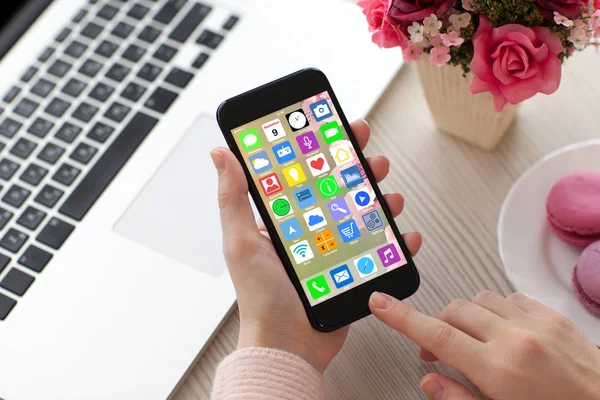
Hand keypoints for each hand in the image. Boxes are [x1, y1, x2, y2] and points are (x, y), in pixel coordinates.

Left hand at [211, 120, 422, 372]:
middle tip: (371, 157)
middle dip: (359, 171)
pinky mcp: (353, 272)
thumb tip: (221, 153)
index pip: (304, 175)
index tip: (336, 127)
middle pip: (339, 191)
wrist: (287, 345)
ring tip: (392, 197)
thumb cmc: (259, 297)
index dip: (322, 150)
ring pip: (363, 216)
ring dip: (381, 202)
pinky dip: (396, 243)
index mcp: (283, 220)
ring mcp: (334, 251)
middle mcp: (309, 232)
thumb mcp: (240, 241)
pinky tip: (405, 236)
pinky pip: (379, 252)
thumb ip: (232, 197)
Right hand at [369, 290, 599, 399]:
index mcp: (499, 370)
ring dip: (468, 317)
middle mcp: (516, 338)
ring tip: (474, 342)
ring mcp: (537, 323)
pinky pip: (510, 298)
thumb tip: (429, 381)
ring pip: (480, 300)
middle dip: (438, 326)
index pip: (436, 335)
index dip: (402, 318)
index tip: (381, 304)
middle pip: (454, 311)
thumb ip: (459, 398)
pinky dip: (497, 310)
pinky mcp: (554, 316)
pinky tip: (503, 331)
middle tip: (438, 352)